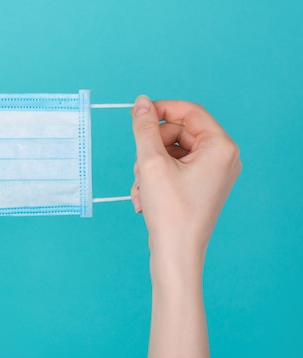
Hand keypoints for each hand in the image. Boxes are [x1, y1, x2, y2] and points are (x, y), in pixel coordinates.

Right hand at [131, 95, 240, 357]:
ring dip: (148, 167)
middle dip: (151, 149)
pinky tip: (145, 198)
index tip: (136, 115)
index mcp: (220, 147)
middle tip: (139, 167)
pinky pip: (173, 168)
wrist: (176, 254)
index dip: (160, 110)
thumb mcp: (151, 163)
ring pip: (170, 152)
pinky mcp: (201, 186)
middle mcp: (222, 157)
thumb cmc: (170, 212)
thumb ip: (144, 128)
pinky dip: (155, 178)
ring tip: (142, 190)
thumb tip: (141, 102)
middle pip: (177, 133)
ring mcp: (212, 173)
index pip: (189, 111)